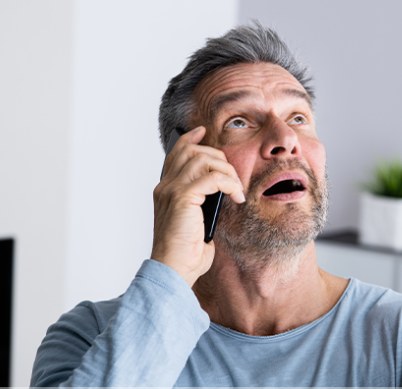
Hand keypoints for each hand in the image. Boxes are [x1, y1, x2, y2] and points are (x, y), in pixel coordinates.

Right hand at [152, 126, 245, 286]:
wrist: (175, 269)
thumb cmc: (186, 251)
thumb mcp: (195, 220)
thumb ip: (201, 201)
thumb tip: (221, 189)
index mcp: (165, 190)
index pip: (176, 154)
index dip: (191, 139)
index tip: (205, 132)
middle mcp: (165, 187)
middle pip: (192, 151)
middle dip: (219, 158)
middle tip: (234, 179)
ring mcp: (171, 191)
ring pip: (203, 160)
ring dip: (226, 171)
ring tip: (236, 189)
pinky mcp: (183, 198)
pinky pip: (212, 177)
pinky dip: (228, 183)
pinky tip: (235, 196)